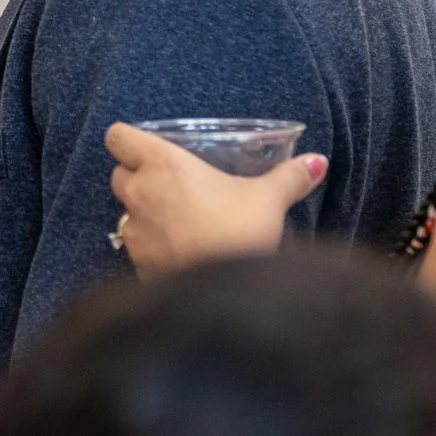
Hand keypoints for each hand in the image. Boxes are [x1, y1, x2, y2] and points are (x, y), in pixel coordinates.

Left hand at [105, 123, 323, 275]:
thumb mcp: (269, 200)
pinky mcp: (136, 266)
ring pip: (124, 213)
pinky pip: (135, 249)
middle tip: (172, 186)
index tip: (149, 147)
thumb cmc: (240, 232)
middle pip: (119, 175)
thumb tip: (317, 160)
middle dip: (137, 178)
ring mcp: (133, 233)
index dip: (129, 140)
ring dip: (143, 215)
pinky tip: (179, 255)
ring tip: (179, 223)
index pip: (118, 137)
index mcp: (162, 166)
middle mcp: (138, 195)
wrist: (225, 297)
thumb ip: (290, 177)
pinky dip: (151, 248)